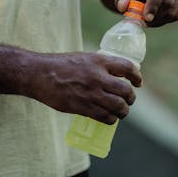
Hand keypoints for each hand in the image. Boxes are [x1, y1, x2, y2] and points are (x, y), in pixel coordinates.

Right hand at [27, 52, 141, 123]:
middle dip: (130, 98)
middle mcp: (97, 77)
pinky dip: (111, 119)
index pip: (127, 68)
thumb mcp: (82, 58)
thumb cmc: (59, 65)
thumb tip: (114, 77)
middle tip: (128, 100)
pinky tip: (109, 117)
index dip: (136, 76)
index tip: (138, 82)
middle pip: (126, 91)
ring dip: (123, 111)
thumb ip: (98, 66)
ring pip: (118, 107)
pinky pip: (105, 117)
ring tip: (121, 111)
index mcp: (98, 61)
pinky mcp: (82, 107)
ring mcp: (90, 93)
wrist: (39, 74)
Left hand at [115, 0, 177, 26]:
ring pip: (174, 9)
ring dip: (161, 19)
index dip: (153, 6)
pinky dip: (167, 19)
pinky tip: (157, 17)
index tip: (146, 18)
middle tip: (145, 22)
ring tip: (149, 19)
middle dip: (156, 15)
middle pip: (168, 1)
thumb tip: (122, 7)